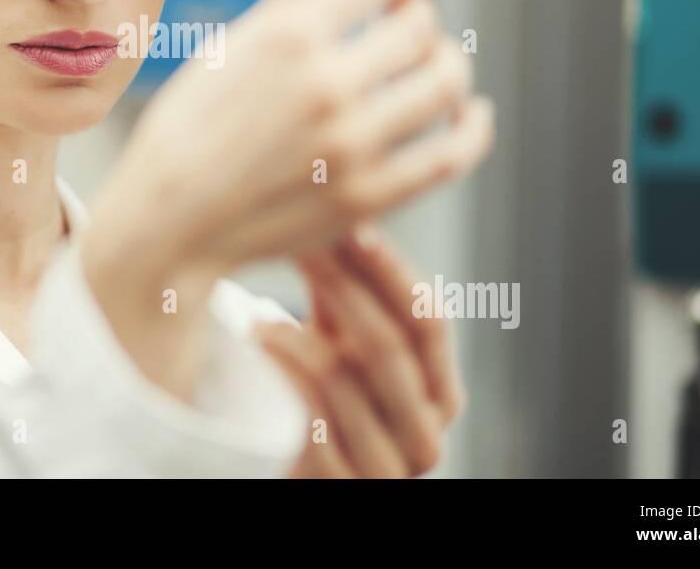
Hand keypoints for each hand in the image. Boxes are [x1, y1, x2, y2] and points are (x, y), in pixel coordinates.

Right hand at [88, 0, 493, 282]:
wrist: (171, 222)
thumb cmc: (186, 132)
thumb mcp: (225, 54)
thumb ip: (279, 4)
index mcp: (289, 35)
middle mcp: (329, 83)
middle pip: (419, 26)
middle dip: (418, 14)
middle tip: (409, 18)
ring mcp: (354, 142)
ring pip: (445, 82)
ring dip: (448, 62)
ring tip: (435, 63)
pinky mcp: (371, 194)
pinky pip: (451, 152)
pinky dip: (472, 127)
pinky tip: (470, 113)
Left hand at [255, 227, 464, 477]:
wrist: (296, 475)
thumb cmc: (326, 400)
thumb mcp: (348, 346)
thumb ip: (354, 292)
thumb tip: (341, 208)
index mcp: (442, 394)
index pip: (430, 321)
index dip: (392, 271)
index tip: (353, 226)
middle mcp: (427, 438)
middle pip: (389, 346)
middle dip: (343, 287)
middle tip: (302, 244)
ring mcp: (386, 472)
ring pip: (343, 381)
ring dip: (296, 333)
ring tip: (264, 306)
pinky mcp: (338, 490)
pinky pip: (307, 423)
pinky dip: (280, 375)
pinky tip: (256, 342)